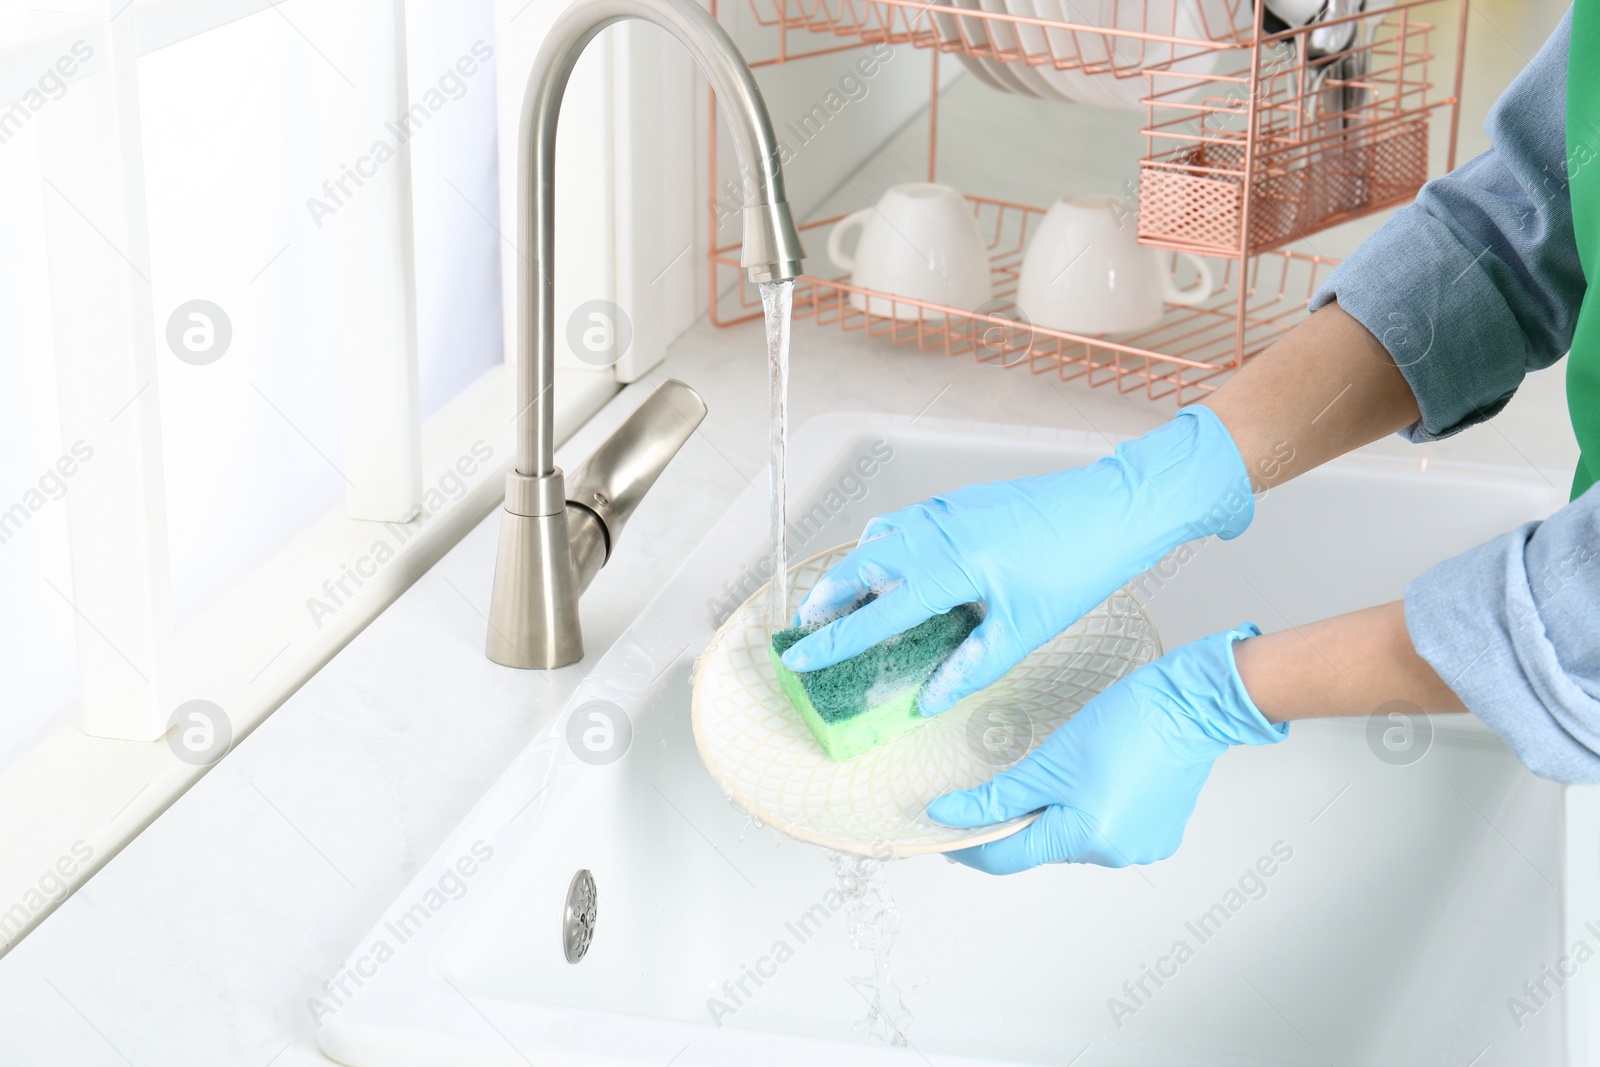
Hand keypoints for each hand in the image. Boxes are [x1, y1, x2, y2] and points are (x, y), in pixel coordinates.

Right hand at [780, 407, 1255, 714]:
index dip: (833, 643)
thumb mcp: (1024, 631)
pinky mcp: (959, 501)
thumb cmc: (1076, 568)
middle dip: (825, 598)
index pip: (875, 614)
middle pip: (858, 566)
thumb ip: (970, 667)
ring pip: (877, 538)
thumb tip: (929, 701)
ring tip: (842, 601)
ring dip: (851, 569)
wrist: (1112, 507)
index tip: (798, 660)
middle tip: (806, 629)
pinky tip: (895, 566)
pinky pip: (903, 522)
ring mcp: (945, 510)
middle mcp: (935, 532)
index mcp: (948, 568)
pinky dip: (882, 546)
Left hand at [926, 624, 1286, 872]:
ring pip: (1074, 836)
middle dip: (1018, 819)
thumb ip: (996, 796)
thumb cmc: (1128, 721)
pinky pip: (1106, 828)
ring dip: (1056, 812)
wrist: (1192, 704)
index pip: (1008, 858)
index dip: (970, 846)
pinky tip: (1095, 775)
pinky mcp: (1158, 832)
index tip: (943, 832)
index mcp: (1087, 838)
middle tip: (999, 785)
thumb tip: (949, 815)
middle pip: (1043, 846)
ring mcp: (1142, 846)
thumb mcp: (1049, 760)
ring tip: (1064, 768)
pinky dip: (1089, 809)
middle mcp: (1116, 854)